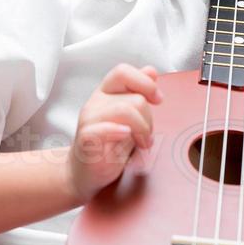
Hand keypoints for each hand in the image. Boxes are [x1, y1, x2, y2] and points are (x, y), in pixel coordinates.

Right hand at [65, 63, 160, 203]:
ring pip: (125, 110)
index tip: (158, 100)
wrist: (85, 173)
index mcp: (106, 93)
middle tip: (146, 136)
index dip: (145, 83)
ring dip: (142, 130)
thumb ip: (138, 93)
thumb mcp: (128, 116)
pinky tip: (125, 138)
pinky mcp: (86, 138)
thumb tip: (150, 71)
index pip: (123, 72)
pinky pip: (104, 128)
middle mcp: (96, 102)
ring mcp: (89, 119)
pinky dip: (119, 132)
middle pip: (134, 98)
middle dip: (149, 120)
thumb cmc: (109, 145)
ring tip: (141, 144)